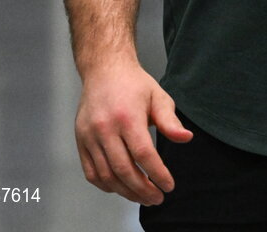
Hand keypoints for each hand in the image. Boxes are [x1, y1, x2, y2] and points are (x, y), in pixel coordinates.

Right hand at [75, 57, 192, 205]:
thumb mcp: (157, 96)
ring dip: (125, 191)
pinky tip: (120, 187)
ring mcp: (89, 135)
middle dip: (142, 189)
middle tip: (156, 198)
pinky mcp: (80, 140)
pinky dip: (106, 185)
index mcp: (127, 116)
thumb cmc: (133, 83)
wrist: (104, 69)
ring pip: (106, 175)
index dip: (157, 174)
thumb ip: (170, 121)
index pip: (143, 154)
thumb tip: (186, 138)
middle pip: (124, 169)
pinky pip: (91, 172)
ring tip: (142, 196)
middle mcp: (105, 128)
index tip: (168, 185)